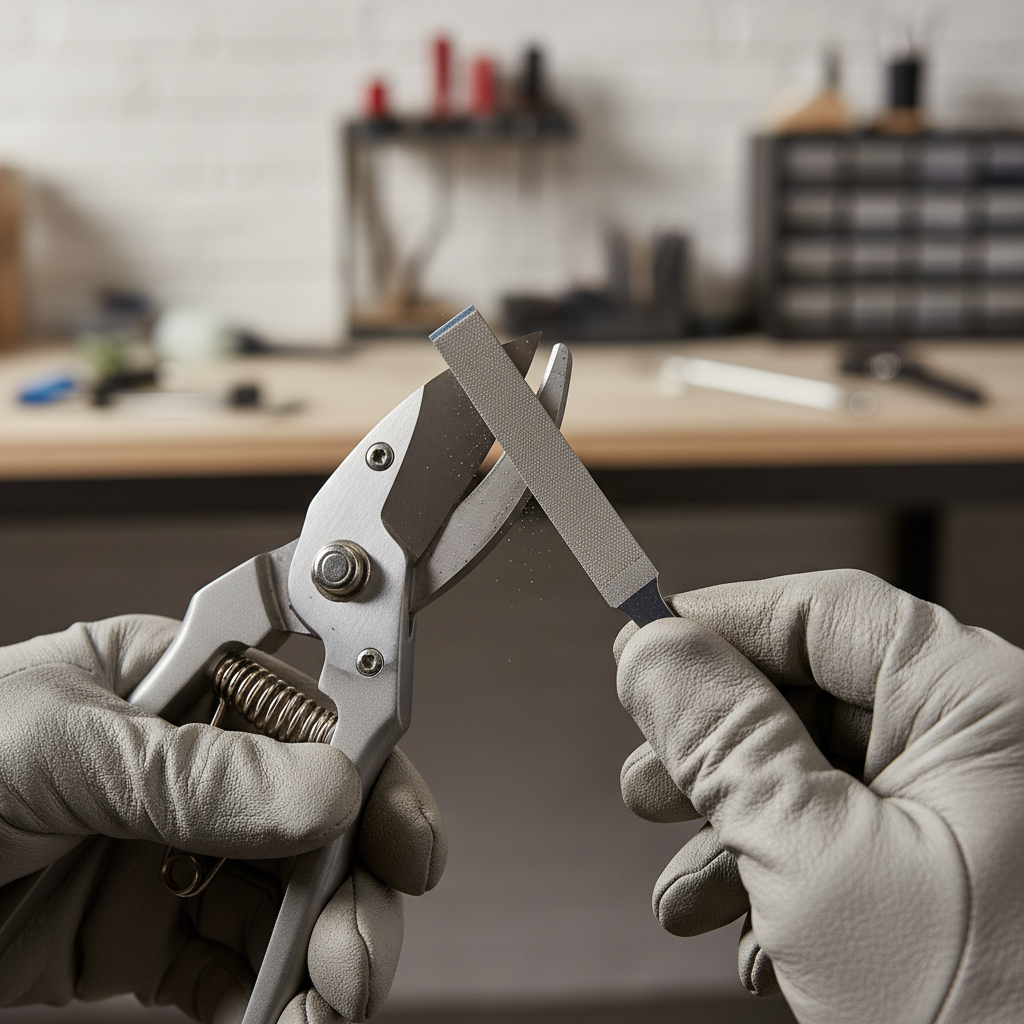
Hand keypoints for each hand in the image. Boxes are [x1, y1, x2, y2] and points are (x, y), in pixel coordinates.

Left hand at [0, 615, 445, 1023]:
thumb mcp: (56, 748)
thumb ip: (193, 773)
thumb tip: (328, 786)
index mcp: (182, 685)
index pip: (312, 715)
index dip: (372, 770)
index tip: (406, 839)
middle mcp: (194, 769)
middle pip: (319, 819)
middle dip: (355, 885)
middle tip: (359, 953)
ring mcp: (175, 856)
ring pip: (291, 902)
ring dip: (325, 953)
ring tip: (330, 1001)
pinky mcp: (148, 938)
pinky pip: (236, 969)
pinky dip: (272, 1000)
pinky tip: (284, 1018)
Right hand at [615, 570, 1023, 1023]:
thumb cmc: (984, 1017)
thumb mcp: (817, 866)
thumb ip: (724, 741)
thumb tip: (652, 651)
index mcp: (983, 705)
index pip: (823, 613)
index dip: (716, 626)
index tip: (636, 650)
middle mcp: (985, 744)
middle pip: (812, 697)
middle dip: (715, 756)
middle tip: (647, 789)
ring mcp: (974, 812)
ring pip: (818, 776)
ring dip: (736, 833)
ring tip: (687, 895)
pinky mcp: (957, 872)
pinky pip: (849, 837)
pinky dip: (784, 880)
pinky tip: (753, 937)